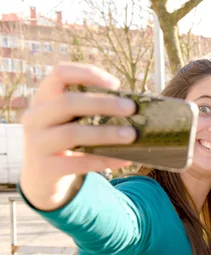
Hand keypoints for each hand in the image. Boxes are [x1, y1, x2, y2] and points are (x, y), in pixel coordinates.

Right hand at [19, 62, 137, 210]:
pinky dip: (105, 160)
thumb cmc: (64, 143)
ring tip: (131, 135)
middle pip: (67, 103)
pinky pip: (79, 162)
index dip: (87, 73)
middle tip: (132, 108)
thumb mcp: (68, 121)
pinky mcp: (46, 168)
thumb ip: (89, 110)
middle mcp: (35, 118)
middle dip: (103, 103)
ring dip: (106, 133)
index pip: (59, 74)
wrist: (41, 180)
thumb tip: (129, 104)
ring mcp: (37, 143)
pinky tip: (125, 159)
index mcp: (43, 99)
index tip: (115, 83)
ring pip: (72, 134)